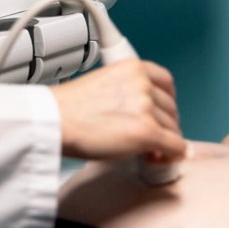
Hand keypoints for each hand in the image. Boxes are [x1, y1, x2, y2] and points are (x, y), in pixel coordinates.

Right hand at [51, 59, 184, 161]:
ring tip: (148, 151)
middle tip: (153, 138)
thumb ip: (127, 91)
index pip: (166, 83)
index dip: (167, 101)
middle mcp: (143, 84)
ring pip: (173, 129)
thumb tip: (143, 113)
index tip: (163, 112)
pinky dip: (173, 155)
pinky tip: (162, 159)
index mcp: (133, 68)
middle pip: (171, 108)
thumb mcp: (104, 83)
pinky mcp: (147, 131)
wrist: (54, 120)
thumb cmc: (68, 108)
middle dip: (165, 125)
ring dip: (165, 142)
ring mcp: (146, 107)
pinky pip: (174, 146)